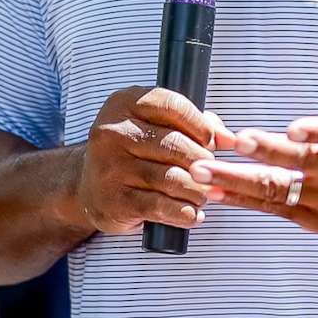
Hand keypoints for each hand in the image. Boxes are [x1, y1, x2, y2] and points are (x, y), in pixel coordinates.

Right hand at [75, 86, 235, 235]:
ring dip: (197, 190)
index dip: (201, 125)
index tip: (211, 141)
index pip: (173, 106)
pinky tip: (193, 213)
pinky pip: (160, 206)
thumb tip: (230, 139)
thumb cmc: (134, 152)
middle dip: (202, 162)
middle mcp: (112, 132)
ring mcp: (110, 167)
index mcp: (123, 104)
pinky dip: (184, 213)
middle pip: (176, 145)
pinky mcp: (113, 200)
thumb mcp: (157, 126)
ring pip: (172, 178)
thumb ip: (196, 124)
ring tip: (203, 194)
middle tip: (209, 173)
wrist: (88, 187)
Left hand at [200, 54, 317, 239]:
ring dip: (239, 181)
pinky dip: (243, 200)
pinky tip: (214, 191)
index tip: (293, 128)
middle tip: (237, 141)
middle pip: (305, 164)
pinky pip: (273, 208)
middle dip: (269, 153)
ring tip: (203, 170)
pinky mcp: (315, 219)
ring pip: (280, 190)